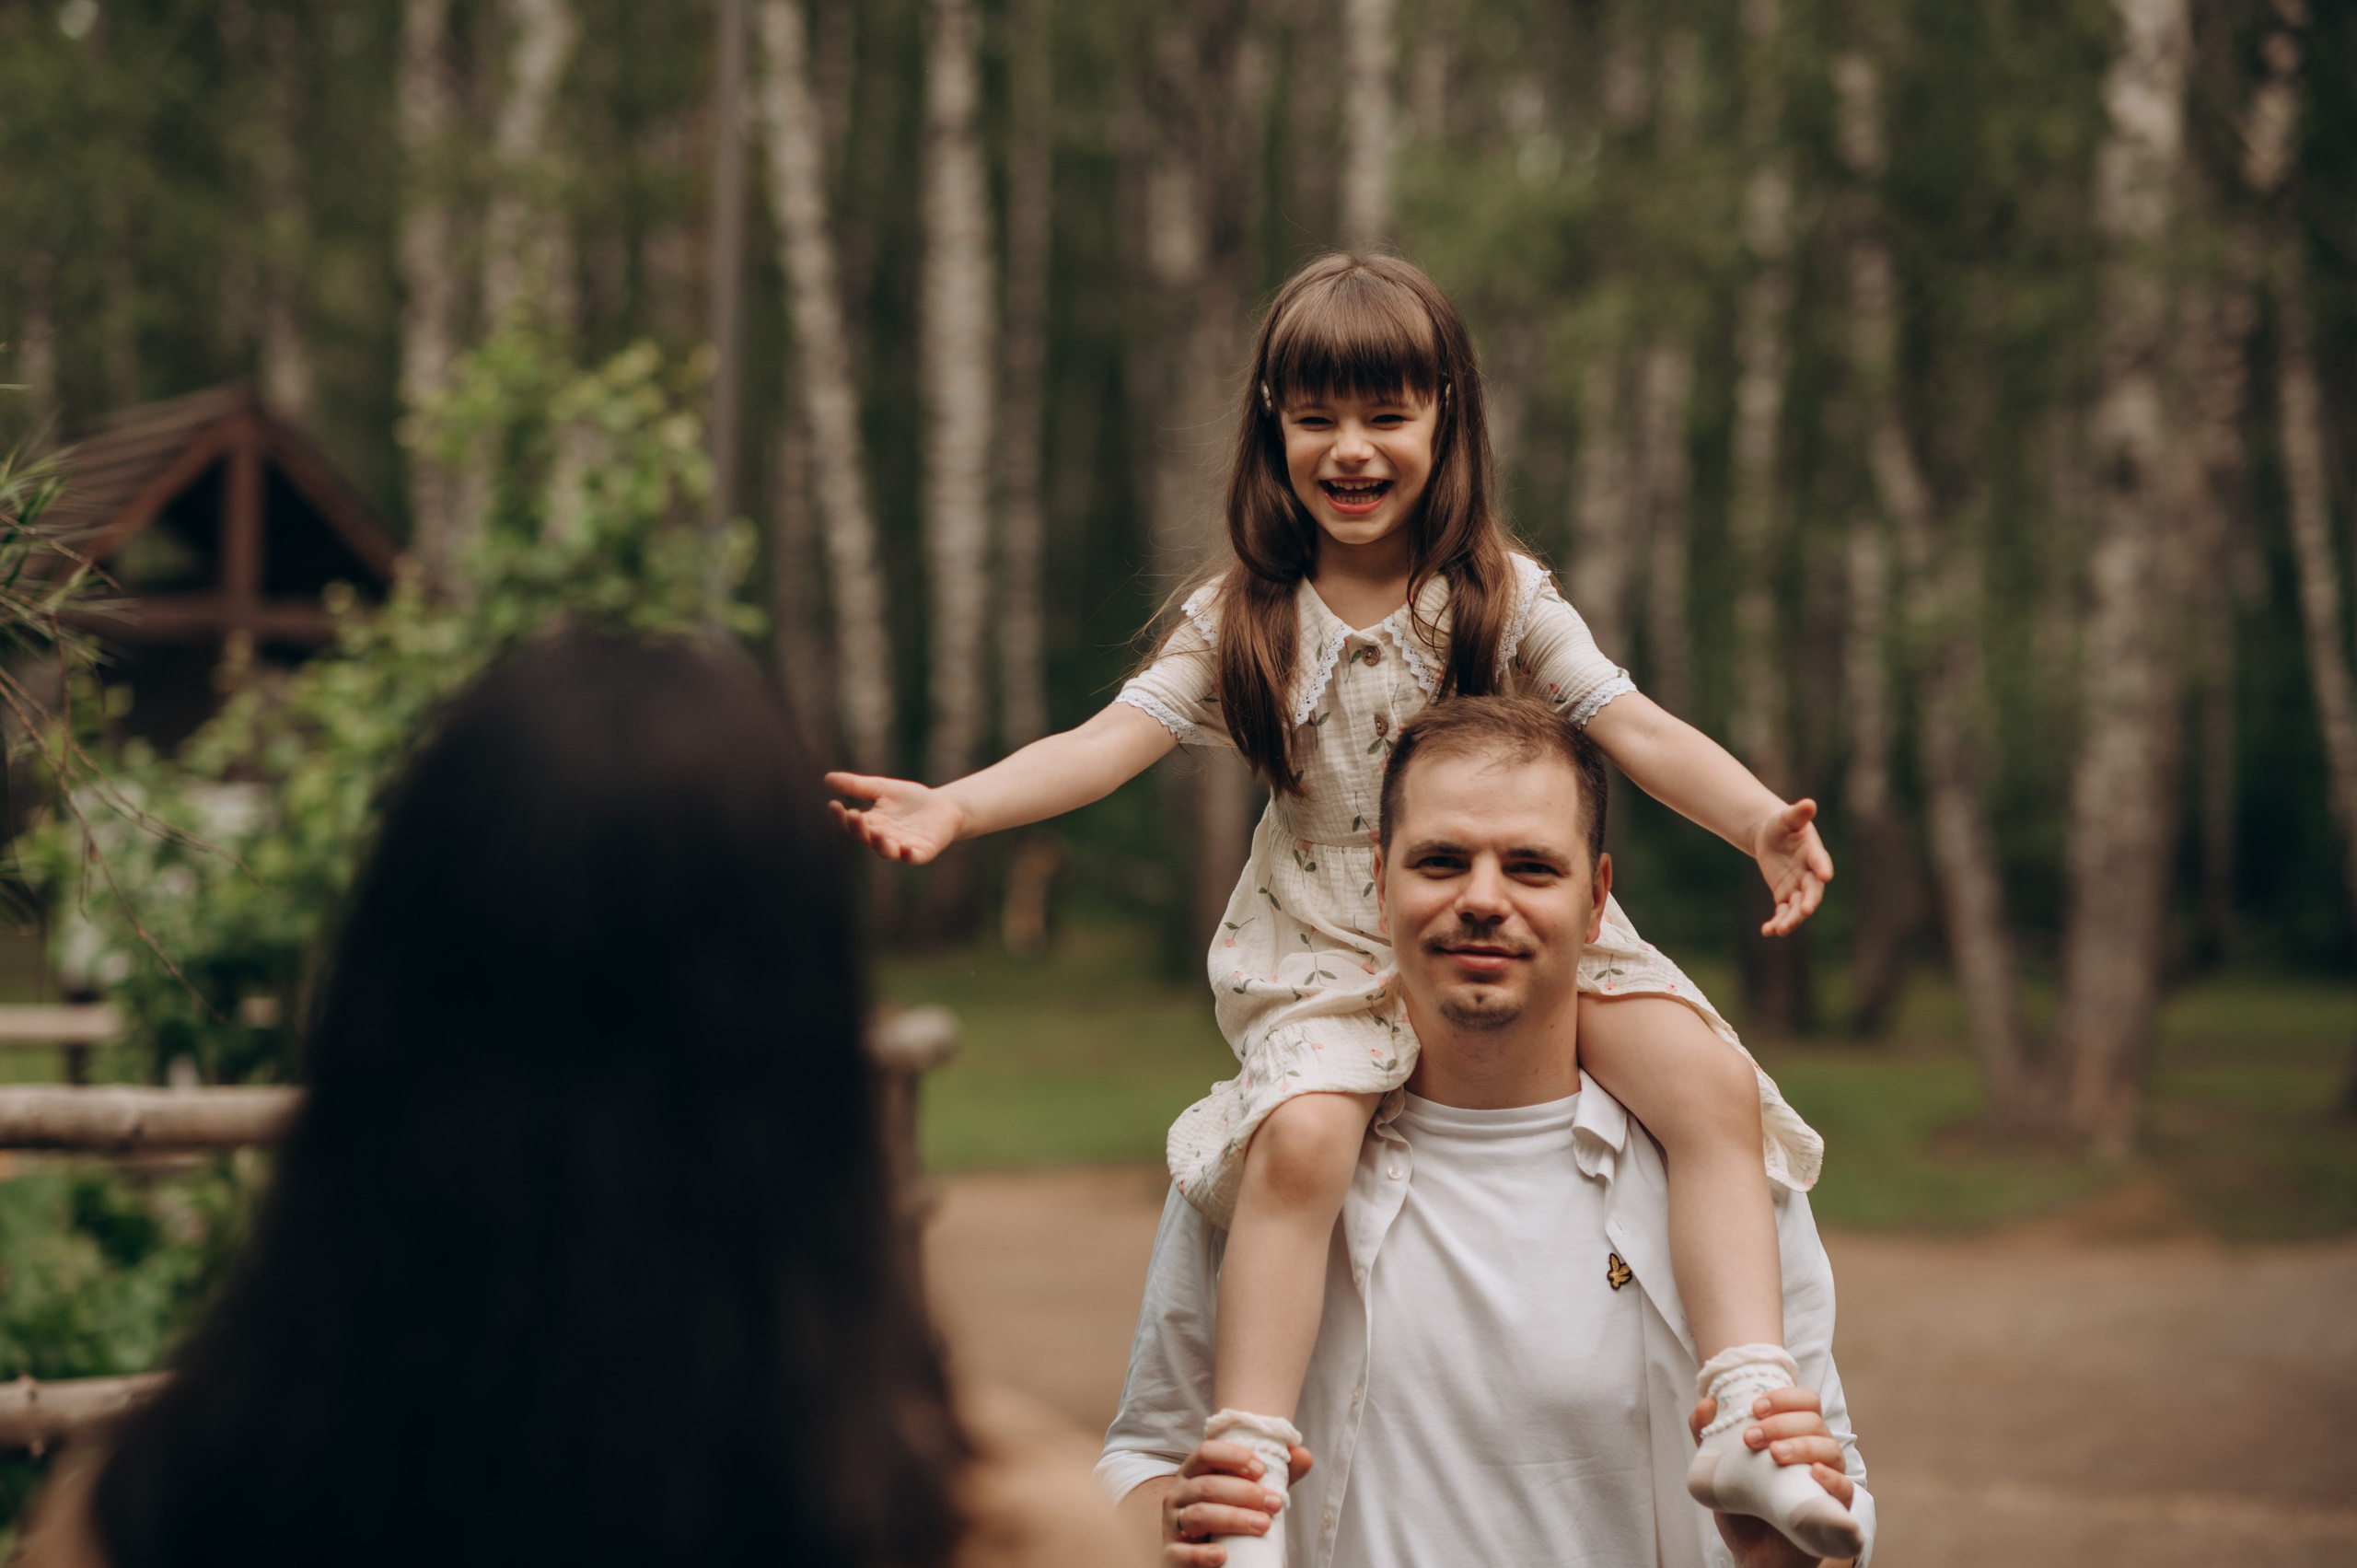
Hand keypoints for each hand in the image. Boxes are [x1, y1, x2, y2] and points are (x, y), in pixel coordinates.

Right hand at [825, 772, 964, 863]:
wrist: (944, 806)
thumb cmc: (911, 800)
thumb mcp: (882, 788)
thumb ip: (857, 786)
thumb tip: (826, 779)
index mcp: (871, 824)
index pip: (850, 823)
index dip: (840, 817)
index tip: (834, 804)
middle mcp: (883, 838)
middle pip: (866, 837)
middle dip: (859, 828)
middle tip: (854, 814)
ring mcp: (902, 847)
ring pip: (886, 850)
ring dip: (879, 843)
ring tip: (876, 831)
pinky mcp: (922, 852)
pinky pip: (913, 857)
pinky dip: (908, 855)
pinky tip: (905, 849)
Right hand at [1156, 1439, 1313, 1566]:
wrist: (1205, 1561)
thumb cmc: (1228, 1521)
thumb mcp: (1250, 1497)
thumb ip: (1277, 1476)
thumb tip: (1304, 1456)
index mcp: (1193, 1474)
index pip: (1206, 1452)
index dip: (1233, 1457)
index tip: (1262, 1470)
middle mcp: (1178, 1495)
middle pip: (1207, 1485)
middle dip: (1244, 1493)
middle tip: (1274, 1503)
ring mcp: (1171, 1525)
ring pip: (1198, 1515)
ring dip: (1233, 1519)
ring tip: (1262, 1525)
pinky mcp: (1170, 1555)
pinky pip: (1182, 1552)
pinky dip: (1202, 1554)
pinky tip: (1222, 1555)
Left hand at [1688, 1387, 1856, 1567]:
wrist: (1753, 1555)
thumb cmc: (1743, 1506)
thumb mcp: (1718, 1469)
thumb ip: (1707, 1435)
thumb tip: (1706, 1404)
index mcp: (1795, 1437)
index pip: (1805, 1402)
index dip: (1785, 1397)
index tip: (1755, 1407)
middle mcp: (1816, 1455)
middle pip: (1815, 1422)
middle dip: (1782, 1423)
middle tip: (1751, 1438)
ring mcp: (1828, 1482)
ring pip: (1831, 1449)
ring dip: (1802, 1445)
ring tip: (1774, 1454)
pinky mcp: (1835, 1510)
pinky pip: (1846, 1489)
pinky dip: (1832, 1477)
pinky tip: (1813, 1473)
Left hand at [1751, 800, 1834, 936]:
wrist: (1772, 835)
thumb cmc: (1783, 824)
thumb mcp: (1787, 817)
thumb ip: (1797, 813)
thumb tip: (1808, 804)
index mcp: (1813, 852)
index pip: (1820, 860)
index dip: (1823, 867)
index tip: (1826, 875)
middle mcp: (1810, 874)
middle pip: (1812, 891)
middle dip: (1809, 901)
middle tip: (1804, 911)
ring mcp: (1798, 887)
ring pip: (1797, 907)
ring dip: (1790, 919)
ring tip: (1779, 929)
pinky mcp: (1785, 895)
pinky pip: (1783, 912)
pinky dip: (1776, 922)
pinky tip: (1767, 931)